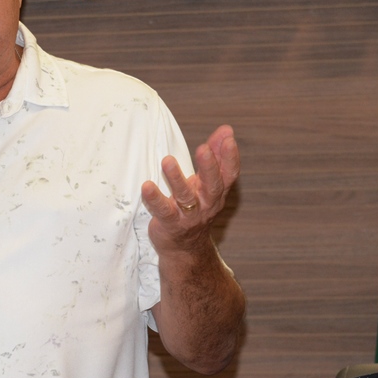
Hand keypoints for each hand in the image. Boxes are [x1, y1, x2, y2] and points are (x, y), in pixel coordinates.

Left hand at [141, 124, 238, 252]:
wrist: (185, 248)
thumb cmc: (196, 207)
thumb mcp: (207, 183)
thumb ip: (215, 156)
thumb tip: (227, 129)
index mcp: (216, 192)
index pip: (229, 174)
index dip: (230, 157)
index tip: (228, 138)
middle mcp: (206, 204)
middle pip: (212, 186)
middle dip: (209, 167)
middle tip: (203, 148)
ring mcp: (189, 216)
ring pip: (186, 197)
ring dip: (177, 179)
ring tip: (167, 161)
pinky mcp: (170, 224)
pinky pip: (163, 211)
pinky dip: (154, 199)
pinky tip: (147, 186)